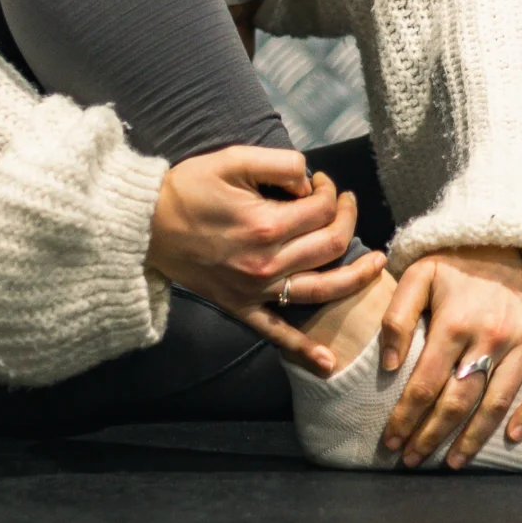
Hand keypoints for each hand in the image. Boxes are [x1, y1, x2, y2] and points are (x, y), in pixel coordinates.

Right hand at [147, 147, 385, 372]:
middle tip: (344, 203)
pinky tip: (328, 362)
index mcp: (266, 225)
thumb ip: (279, 163)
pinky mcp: (241, 308)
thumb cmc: (188, 189)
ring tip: (376, 265)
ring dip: (355, 278)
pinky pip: (276, 335)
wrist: (144, 227)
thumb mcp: (233, 160)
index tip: (320, 182)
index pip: (322, 209)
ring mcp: (256, 290)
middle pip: (331, 245)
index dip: (330, 190)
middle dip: (347, 218)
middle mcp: (267, 263)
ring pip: (321, 290)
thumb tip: (310, 180)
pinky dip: (303, 351)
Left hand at [379, 247, 521, 468]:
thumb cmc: (462, 260)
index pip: (424, 385)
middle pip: (458, 402)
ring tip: (454, 462)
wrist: (518, 235)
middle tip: (414, 461)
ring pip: (498, 403)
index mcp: (454, 321)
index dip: (405, 418)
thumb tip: (390, 366)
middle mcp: (491, 336)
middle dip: (432, 436)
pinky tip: (513, 438)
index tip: (392, 442)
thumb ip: (397, 316)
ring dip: (474, 438)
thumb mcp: (420, 273)